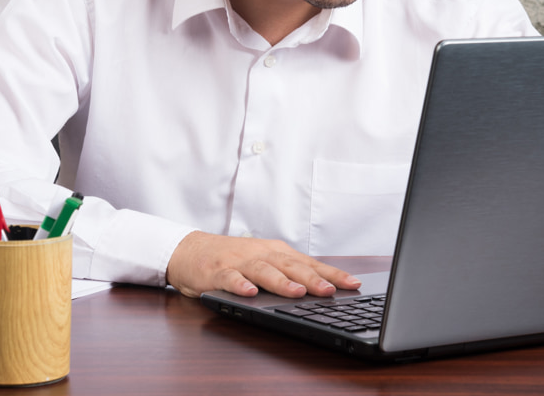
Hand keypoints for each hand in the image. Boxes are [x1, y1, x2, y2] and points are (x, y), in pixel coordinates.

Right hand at [166, 231, 362, 297]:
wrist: (190, 250)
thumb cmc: (233, 259)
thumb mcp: (265, 262)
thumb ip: (289, 274)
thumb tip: (324, 289)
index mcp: (277, 253)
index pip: (310, 263)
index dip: (332, 273)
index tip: (353, 284)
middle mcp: (262, 254)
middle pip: (290, 266)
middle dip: (312, 279)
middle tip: (331, 291)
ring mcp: (239, 262)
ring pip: (264, 270)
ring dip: (280, 281)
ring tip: (296, 293)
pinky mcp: (217, 272)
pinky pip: (229, 278)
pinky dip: (240, 285)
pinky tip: (250, 292)